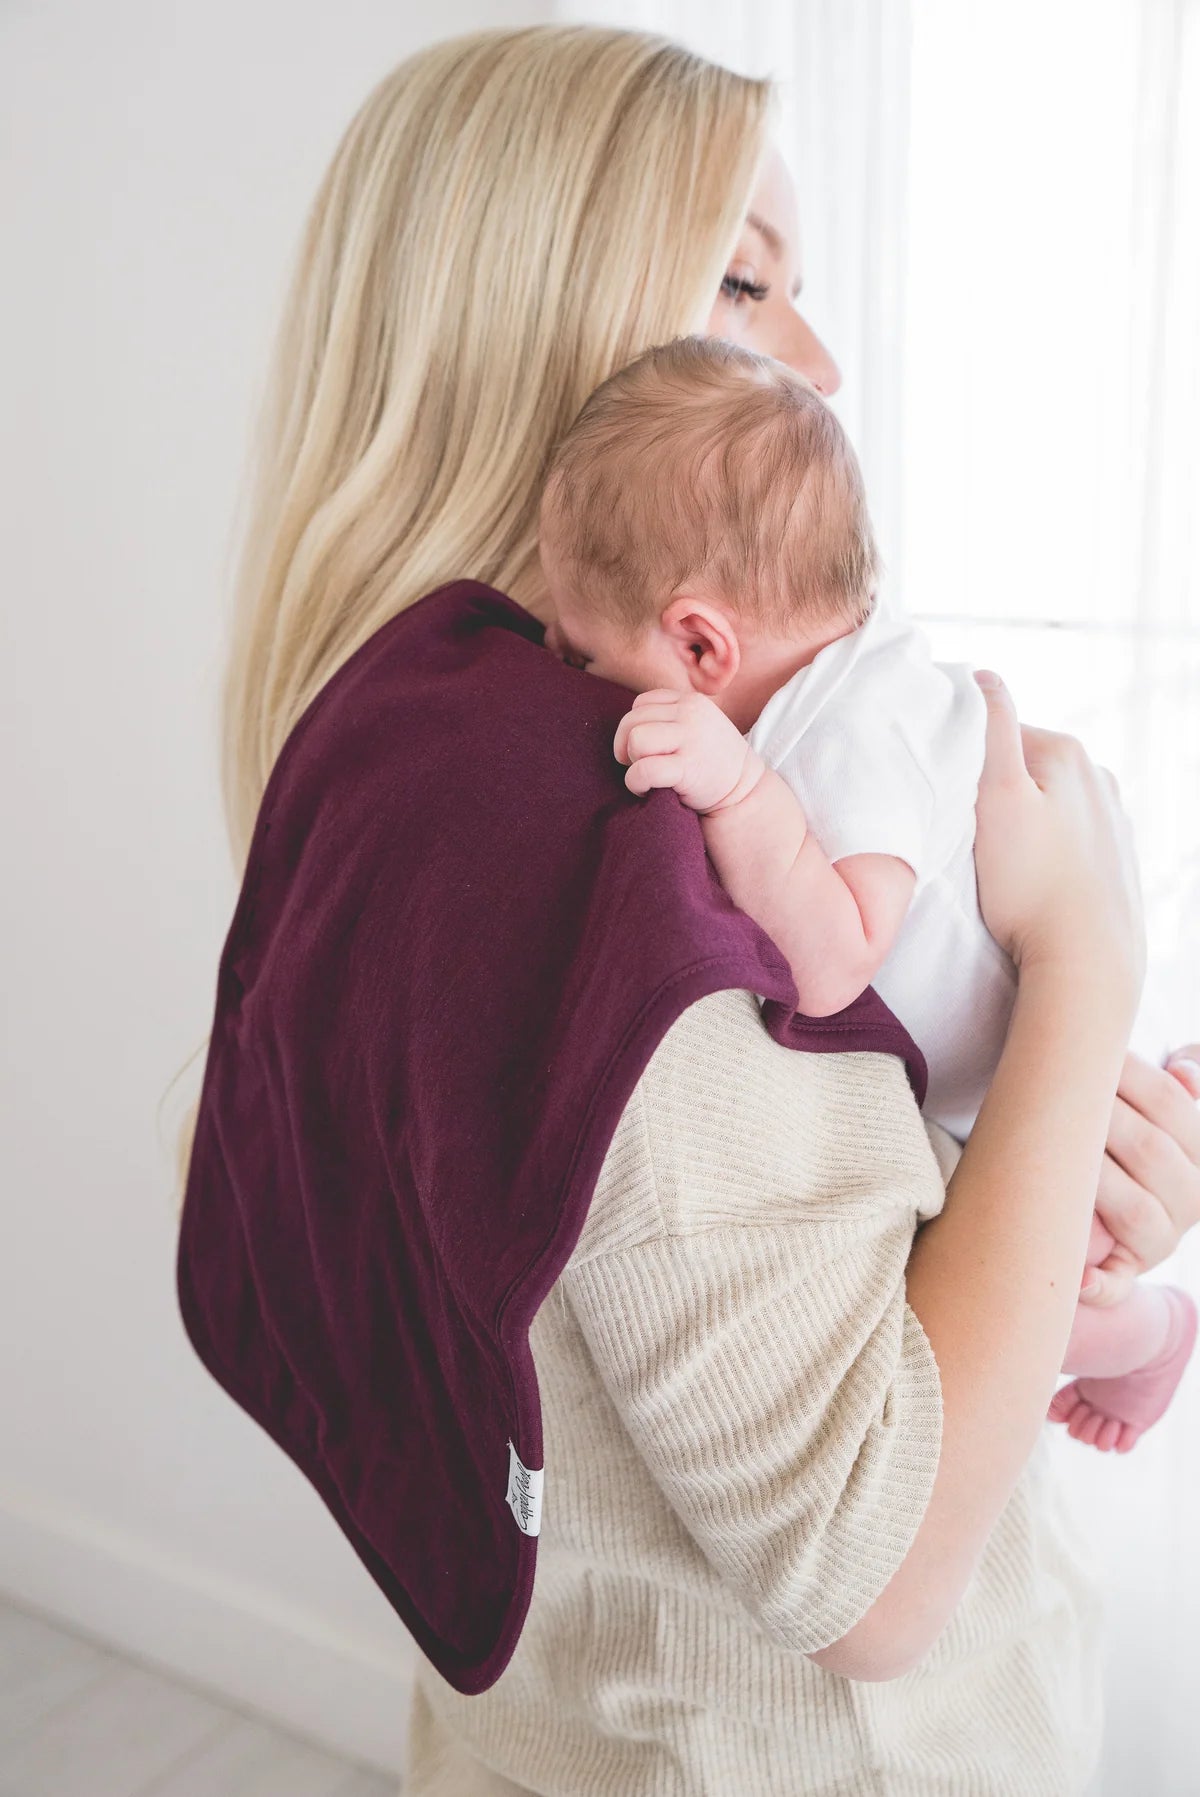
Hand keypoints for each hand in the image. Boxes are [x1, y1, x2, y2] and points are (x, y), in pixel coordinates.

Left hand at [613, 689, 763, 812]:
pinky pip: (643, 770)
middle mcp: (690, 713)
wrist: (744, 791)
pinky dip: (635, 783)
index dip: (634, 727)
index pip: (641, 703)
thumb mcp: (697, 726)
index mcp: (690, 701)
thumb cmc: (712, 762)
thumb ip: (670, 717)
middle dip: (627, 746)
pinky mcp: (687, 767)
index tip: (645, 749)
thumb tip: (627, 729)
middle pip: (632, 720)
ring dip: (633, 762)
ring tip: (647, 774)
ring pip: (636, 740)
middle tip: (640, 765)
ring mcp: (690, 738)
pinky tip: (646, 790)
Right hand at [970, 670, 1144, 1010]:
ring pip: (1045, 810)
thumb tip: (984, 676)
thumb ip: (989, 730)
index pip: (994, 736)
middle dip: (992, 798)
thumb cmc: (1030, 885)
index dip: (960, 766)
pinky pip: (1066, 845)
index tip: (946, 804)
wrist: (1086, 963)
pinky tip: (1031, 888)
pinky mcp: (1117, 865)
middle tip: (968, 842)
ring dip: (1019, 828)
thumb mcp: (995, 797)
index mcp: (1068, 753)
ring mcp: (1114, 823)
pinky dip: (1044, 857)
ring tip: (1000, 871)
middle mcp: (1100, 779)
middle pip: (1021, 772)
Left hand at [1078, 1048, 1199, 1304]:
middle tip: (1057, 1088)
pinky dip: (1098, 1286)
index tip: (1094, 1054)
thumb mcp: (1164, 1110)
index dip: (1133, 1075)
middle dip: (1103, 1115)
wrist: (1125, 1209)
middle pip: (1152, 1152)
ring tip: (1052, 1147)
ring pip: (1135, 1210)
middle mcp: (1190, 1201)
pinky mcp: (1125, 1274)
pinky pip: (1116, 1285)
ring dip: (1097, 1177)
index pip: (1174, 1106)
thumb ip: (1180, 1088)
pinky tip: (1077, 1279)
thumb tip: (1183, 1069)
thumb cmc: (1131, 1136)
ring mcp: (1159, 1241)